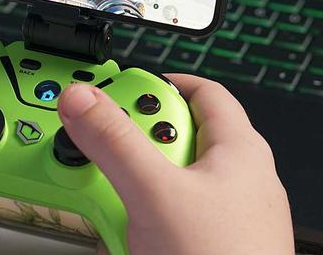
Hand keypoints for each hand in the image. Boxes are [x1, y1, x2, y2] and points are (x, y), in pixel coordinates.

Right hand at [57, 75, 292, 254]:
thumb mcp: (155, 194)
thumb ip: (115, 141)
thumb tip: (84, 99)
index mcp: (239, 150)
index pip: (200, 91)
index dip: (156, 84)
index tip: (114, 91)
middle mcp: (235, 180)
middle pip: (172, 139)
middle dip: (130, 146)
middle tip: (102, 153)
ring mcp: (222, 218)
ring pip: (163, 183)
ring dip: (127, 189)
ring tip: (110, 203)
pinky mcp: (204, 246)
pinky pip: (164, 219)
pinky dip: (138, 221)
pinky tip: (123, 237)